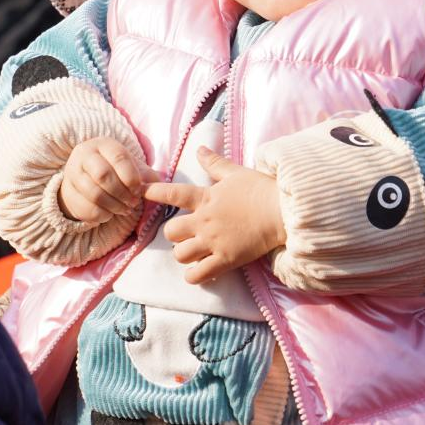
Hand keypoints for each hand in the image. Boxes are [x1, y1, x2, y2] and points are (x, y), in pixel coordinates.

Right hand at [58, 137, 157, 223]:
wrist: (84, 178)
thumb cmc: (114, 170)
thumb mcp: (130, 166)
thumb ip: (146, 174)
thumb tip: (158, 186)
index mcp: (103, 144)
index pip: (119, 157)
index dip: (131, 176)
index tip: (139, 190)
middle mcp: (84, 155)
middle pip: (103, 175)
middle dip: (122, 192)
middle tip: (133, 202)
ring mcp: (73, 173)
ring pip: (94, 194)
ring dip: (114, 205)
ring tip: (125, 209)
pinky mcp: (68, 193)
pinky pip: (87, 208)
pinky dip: (103, 214)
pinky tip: (110, 213)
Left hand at [143, 146, 285, 283]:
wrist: (283, 211)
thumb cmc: (261, 189)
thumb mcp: (236, 172)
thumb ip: (215, 163)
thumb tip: (199, 149)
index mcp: (207, 198)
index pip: (173, 194)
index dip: (154, 192)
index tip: (141, 191)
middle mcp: (205, 221)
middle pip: (171, 232)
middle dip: (175, 234)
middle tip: (187, 234)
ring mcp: (214, 242)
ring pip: (180, 255)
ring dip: (185, 254)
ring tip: (195, 252)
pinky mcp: (226, 260)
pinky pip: (198, 275)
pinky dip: (194, 275)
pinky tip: (200, 271)